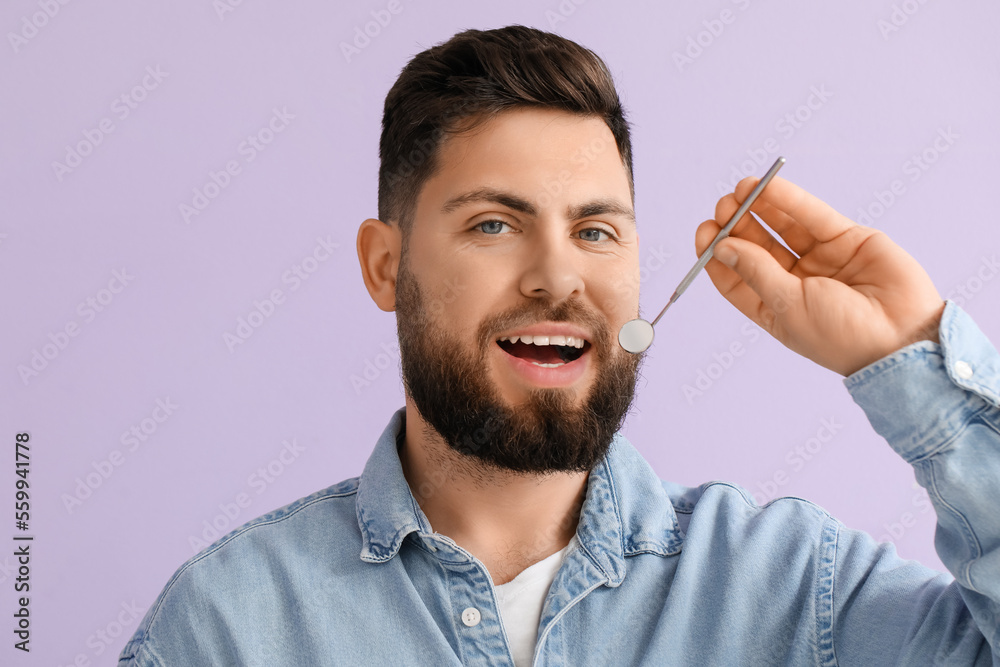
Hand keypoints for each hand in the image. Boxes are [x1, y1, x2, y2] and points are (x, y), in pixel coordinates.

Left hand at [696, 175, 944, 376]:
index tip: (704, 234)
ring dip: (758, 208)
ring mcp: (820, 260)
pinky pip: (812, 216)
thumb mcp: (787, 305)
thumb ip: (756, 271)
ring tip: (738, 191)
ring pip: (782, 227)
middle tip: (721, 208)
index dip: (718, 255)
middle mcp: (794, 283)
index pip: (736, 278)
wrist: (903, 338)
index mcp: (774, 308)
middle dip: (736, 226)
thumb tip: (722, 247)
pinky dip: (789, 200)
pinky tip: (767, 186)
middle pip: (756, 248)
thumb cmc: (842, 336)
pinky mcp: (846, 239)